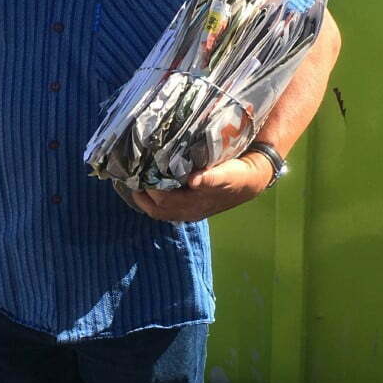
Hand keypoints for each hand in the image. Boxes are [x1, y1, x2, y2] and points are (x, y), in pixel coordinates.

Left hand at [131, 153, 274, 222]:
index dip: (148, 188)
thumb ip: (210, 179)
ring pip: (159, 210)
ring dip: (146, 198)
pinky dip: (154, 198)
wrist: (250, 181)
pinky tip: (150, 185)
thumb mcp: (227, 175)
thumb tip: (193, 181)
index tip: (138, 171)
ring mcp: (188, 211)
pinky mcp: (189, 206)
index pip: (162, 201)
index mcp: (194, 205)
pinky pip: (165, 207)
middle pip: (155, 208)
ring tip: (136, 181)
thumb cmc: (237, 176)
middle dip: (141, 193)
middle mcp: (188, 212)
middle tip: (131, 174)